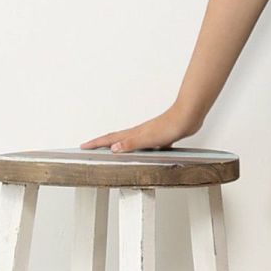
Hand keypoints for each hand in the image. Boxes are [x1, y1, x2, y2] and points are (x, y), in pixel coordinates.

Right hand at [79, 107, 198, 154]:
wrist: (187, 118)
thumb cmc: (170, 126)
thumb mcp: (148, 139)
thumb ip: (130, 144)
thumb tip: (113, 149)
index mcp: (133, 134)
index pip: (110, 139)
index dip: (96, 143)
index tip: (84, 146)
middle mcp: (138, 132)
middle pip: (116, 138)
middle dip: (101, 143)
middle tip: (90, 146)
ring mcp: (148, 134)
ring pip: (128, 141)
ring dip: (118, 145)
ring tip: (110, 150)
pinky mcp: (158, 137)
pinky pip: (143, 144)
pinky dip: (137, 148)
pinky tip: (141, 152)